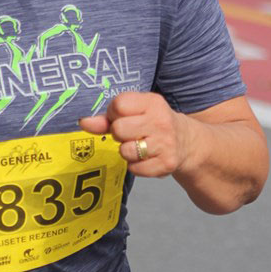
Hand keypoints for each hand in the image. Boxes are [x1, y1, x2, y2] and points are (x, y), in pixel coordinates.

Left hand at [79, 92, 193, 176]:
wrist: (187, 142)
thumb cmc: (153, 124)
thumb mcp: (135, 113)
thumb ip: (107, 118)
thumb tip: (84, 122)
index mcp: (152, 103)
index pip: (118, 105)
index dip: (114, 114)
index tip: (123, 117)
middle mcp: (161, 121)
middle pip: (118, 129)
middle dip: (119, 134)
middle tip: (131, 134)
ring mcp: (165, 143)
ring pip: (125, 151)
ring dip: (127, 151)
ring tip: (139, 146)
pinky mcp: (166, 163)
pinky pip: (134, 168)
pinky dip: (136, 166)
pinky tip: (146, 158)